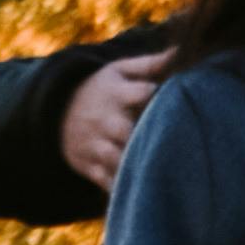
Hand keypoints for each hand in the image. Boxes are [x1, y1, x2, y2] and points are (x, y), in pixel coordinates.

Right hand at [56, 45, 170, 193]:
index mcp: (116, 92)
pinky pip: (109, 183)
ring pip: (118, 160)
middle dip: (151, 139)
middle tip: (183, 148)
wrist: (57, 112)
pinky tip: (147, 192)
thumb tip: (181, 52)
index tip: (187, 106)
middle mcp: (105, 120)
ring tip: (166, 173)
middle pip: (129, 131)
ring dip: (138, 167)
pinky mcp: (90, 167)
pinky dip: (125, 189)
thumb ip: (150, 64)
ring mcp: (95, 145)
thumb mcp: (118, 71)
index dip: (165, 100)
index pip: (145, 93)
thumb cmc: (101, 90)